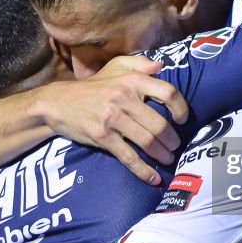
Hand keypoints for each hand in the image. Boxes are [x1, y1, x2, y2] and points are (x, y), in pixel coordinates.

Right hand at [36, 56, 189, 184]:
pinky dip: (143, 170)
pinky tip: (152, 178)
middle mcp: (124, 97)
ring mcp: (112, 118)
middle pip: (159, 123)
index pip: (167, 92)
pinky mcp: (102, 136)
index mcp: (131, 81)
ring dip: (162, 155)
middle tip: (175, 147)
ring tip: (167, 159)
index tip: (183, 119)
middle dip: (172, 140)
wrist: (58, 102)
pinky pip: (128, 156)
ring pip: (147, 141)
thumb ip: (139, 64)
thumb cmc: (93, 87)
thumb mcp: (114, 67)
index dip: (180, 108)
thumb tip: (162, 66)